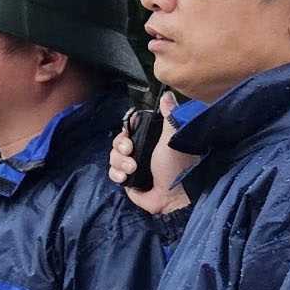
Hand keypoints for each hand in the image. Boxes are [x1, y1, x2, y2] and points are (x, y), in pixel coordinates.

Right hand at [109, 92, 195, 212]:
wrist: (173, 196)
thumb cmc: (176, 166)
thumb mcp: (172, 137)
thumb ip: (169, 116)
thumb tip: (167, 94)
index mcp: (151, 140)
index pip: (128, 130)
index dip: (125, 132)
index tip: (129, 135)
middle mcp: (140, 151)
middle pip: (117, 143)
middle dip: (121, 147)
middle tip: (130, 151)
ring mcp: (132, 166)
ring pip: (113, 157)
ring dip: (120, 162)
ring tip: (132, 169)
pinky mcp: (126, 181)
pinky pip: (112, 172)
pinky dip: (117, 174)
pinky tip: (125, 178)